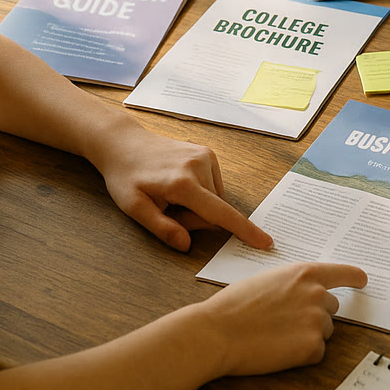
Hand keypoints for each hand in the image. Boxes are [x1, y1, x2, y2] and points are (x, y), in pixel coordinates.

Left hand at [90, 122, 272, 252]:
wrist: (124, 143)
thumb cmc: (125, 177)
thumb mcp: (134, 208)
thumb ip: (162, 228)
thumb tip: (186, 245)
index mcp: (182, 183)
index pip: (220, 213)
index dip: (243, 230)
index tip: (265, 242)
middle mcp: (199, 166)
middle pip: (215, 211)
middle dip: (196, 220)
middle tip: (168, 210)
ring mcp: (206, 157)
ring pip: (216, 199)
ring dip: (199, 206)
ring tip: (172, 196)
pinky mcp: (208, 153)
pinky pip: (214, 186)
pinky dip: (201, 193)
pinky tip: (180, 185)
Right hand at [203, 262, 368, 376]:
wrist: (216, 332)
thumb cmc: (233, 306)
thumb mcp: (267, 281)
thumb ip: (293, 284)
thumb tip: (307, 292)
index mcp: (305, 273)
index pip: (344, 273)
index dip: (355, 278)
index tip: (363, 281)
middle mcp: (317, 294)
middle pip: (332, 309)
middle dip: (314, 316)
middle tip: (284, 323)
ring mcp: (316, 321)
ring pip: (324, 332)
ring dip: (307, 336)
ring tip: (275, 336)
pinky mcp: (311, 347)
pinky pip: (316, 353)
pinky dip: (301, 356)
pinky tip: (277, 350)